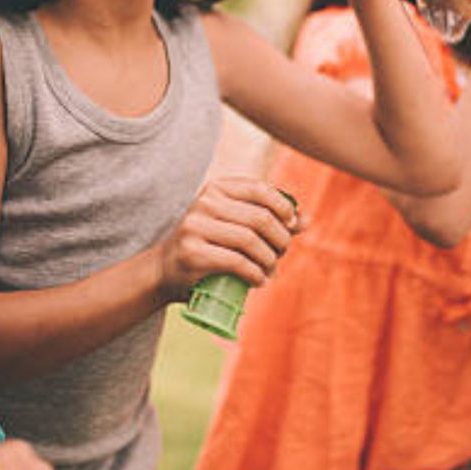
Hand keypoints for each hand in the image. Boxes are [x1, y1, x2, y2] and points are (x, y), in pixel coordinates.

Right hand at [153, 178, 300, 301]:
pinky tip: (259, 280)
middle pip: (260, 218)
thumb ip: (268, 219)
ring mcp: (196, 227)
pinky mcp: (193, 254)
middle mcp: (204, 203)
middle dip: (280, 239)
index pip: (260, 189)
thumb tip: (306, 220)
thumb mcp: (234, 224)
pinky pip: (237, 262)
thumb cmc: (208, 245)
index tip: (291, 225)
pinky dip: (256, 274)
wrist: (164, 270)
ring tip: (271, 270)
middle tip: (281, 254)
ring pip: (250, 241)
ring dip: (270, 260)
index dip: (283, 207)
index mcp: (216, 188)